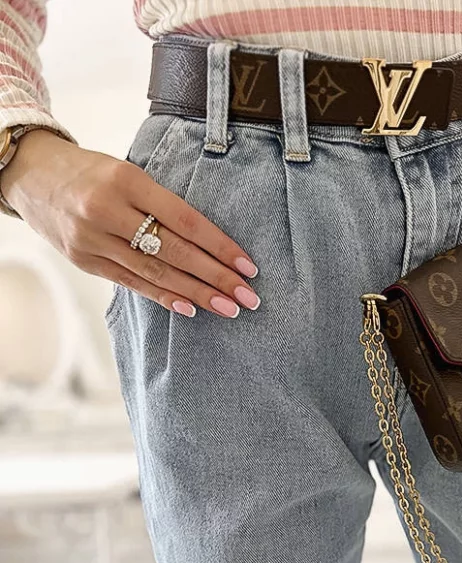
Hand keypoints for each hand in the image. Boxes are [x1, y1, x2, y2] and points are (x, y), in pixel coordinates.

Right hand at [0, 129, 259, 317]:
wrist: (31, 174)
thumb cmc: (93, 173)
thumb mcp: (128, 173)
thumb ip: (162, 204)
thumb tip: (211, 244)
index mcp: (126, 180)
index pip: (184, 220)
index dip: (219, 246)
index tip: (248, 267)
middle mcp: (107, 210)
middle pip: (173, 252)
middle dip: (216, 278)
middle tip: (248, 298)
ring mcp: (92, 239)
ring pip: (155, 272)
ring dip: (196, 293)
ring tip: (228, 307)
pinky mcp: (85, 260)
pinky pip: (132, 283)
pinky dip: (163, 297)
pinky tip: (190, 308)